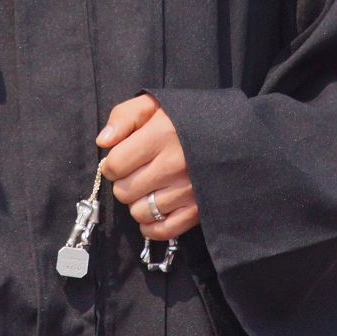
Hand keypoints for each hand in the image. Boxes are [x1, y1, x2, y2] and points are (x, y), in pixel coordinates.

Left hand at [98, 95, 199, 241]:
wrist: (234, 133)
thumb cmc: (188, 118)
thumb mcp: (154, 104)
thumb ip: (124, 116)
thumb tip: (103, 141)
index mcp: (161, 135)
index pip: (115, 164)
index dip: (112, 163)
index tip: (122, 159)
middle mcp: (174, 165)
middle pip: (124, 191)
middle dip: (124, 182)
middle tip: (138, 172)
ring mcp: (188, 190)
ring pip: (140, 212)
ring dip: (138, 203)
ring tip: (149, 188)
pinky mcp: (198, 210)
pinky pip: (162, 231)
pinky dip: (151, 226)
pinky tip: (154, 211)